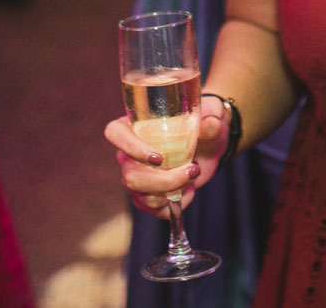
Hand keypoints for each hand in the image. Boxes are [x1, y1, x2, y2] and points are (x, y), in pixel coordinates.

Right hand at [106, 94, 229, 217]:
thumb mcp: (210, 115)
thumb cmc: (203, 124)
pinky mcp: (148, 195)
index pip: (115, 133)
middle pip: (130, 175)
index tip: (159, 158)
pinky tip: (189, 191)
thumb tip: (209, 126)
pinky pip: (154, 210)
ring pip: (141, 196)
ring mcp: (136, 177)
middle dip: (163, 181)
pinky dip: (174, 206)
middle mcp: (129, 153)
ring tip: (193, 174)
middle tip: (192, 170)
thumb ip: (210, 119)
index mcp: (134, 125)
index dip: (131, 148)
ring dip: (172, 191)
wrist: (209, 146)